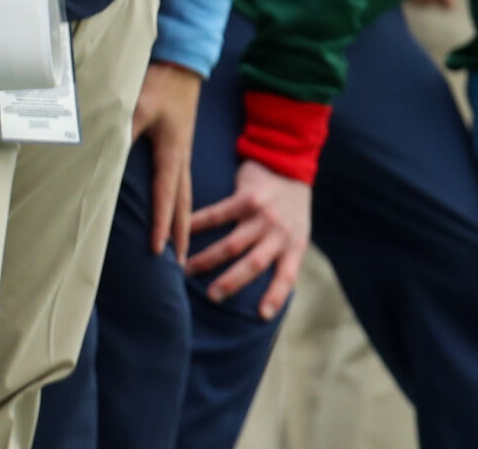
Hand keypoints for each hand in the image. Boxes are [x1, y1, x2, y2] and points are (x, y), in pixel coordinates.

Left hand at [131, 62, 200, 254]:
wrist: (183, 64)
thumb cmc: (160, 84)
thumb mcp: (137, 106)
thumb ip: (123, 131)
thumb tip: (108, 156)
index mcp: (173, 151)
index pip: (166, 196)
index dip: (161, 223)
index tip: (158, 250)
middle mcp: (182, 157)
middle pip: (184, 203)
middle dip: (181, 232)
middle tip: (181, 263)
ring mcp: (184, 152)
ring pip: (186, 195)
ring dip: (183, 222)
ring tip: (182, 246)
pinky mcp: (181, 147)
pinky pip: (183, 184)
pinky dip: (181, 204)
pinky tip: (177, 210)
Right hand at [186, 158, 312, 316]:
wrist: (291, 162)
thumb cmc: (290, 208)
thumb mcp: (297, 232)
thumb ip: (283, 256)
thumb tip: (264, 296)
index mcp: (294, 245)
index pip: (287, 276)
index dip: (275, 296)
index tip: (261, 316)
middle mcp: (280, 232)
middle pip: (254, 263)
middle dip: (231, 283)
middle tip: (211, 297)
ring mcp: (264, 214)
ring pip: (232, 244)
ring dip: (208, 259)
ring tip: (186, 270)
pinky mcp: (247, 197)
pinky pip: (218, 215)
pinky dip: (197, 225)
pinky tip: (180, 232)